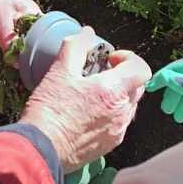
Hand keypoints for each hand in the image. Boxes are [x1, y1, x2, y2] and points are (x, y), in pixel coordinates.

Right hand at [19, 27, 150, 171]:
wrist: (40, 149)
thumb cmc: (49, 111)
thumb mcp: (59, 71)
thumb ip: (76, 46)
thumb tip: (87, 33)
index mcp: (113, 92)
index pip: (142, 69)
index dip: (128, 58)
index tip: (109, 59)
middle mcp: (122, 113)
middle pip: (137, 86)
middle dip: (122, 75)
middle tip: (99, 73)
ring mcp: (117, 131)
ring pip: (128, 106)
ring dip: (117, 94)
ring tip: (91, 93)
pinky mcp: (109, 145)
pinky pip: (118, 123)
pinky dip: (110, 112)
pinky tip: (87, 111)